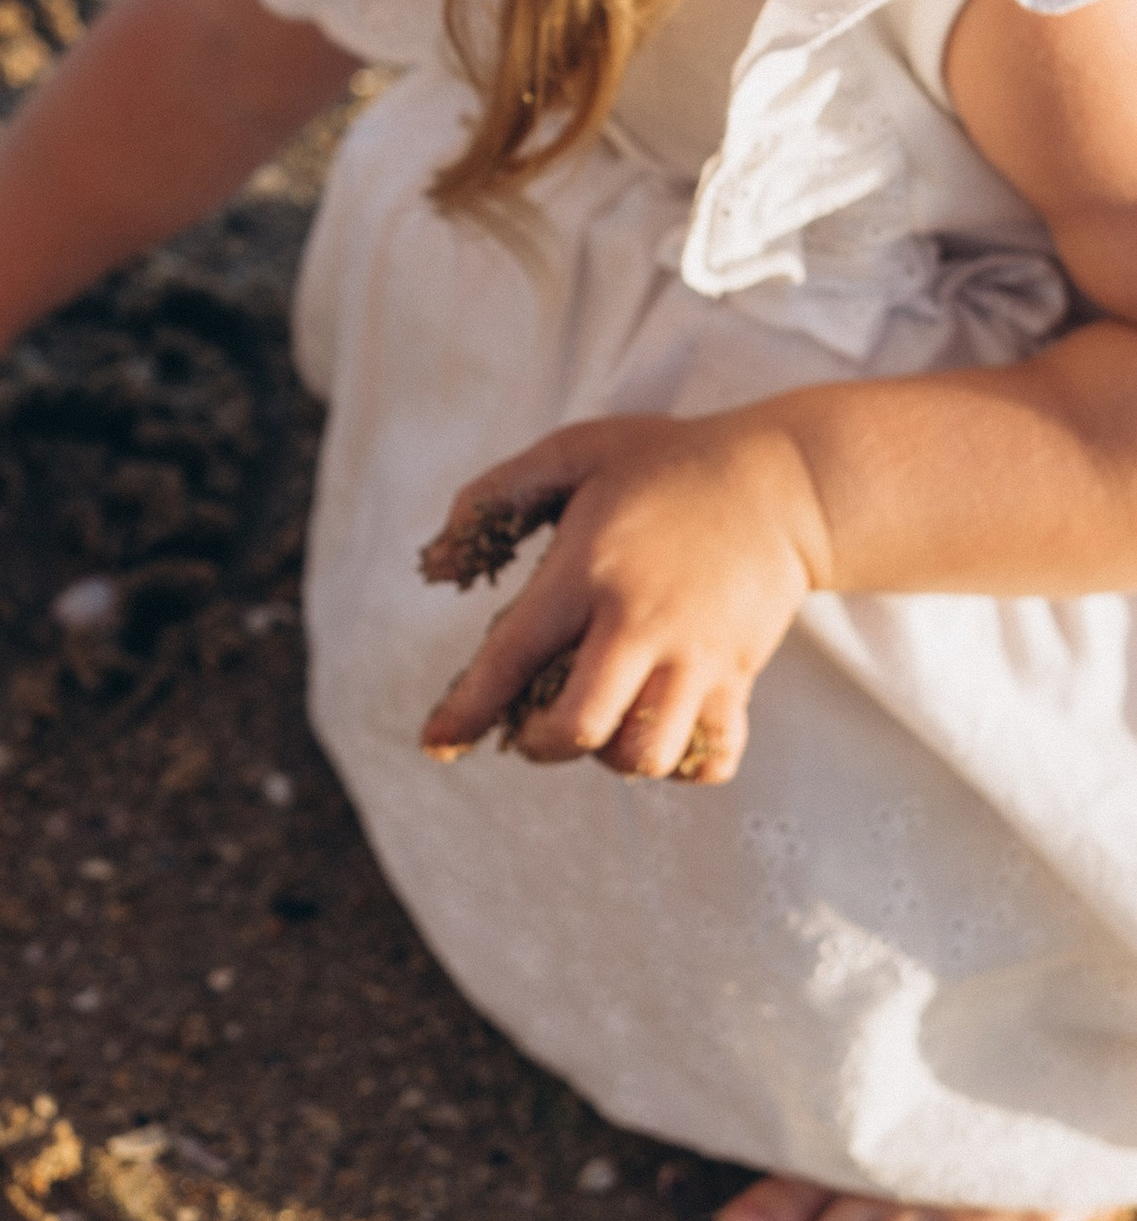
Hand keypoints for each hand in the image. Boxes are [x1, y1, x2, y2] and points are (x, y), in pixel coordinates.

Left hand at [417, 408, 832, 786]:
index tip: (436, 742)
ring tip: (601, 723)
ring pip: (645, 755)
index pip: (512, 656)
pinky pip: (709, 759)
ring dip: (609, 756)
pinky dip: (678, 767)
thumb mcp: (573, 453)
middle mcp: (641, 623)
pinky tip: (657, 733)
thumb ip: (494, 497)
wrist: (784, 481)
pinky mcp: (739, 677)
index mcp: (587, 570)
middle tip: (532, 725)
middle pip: (580, 727)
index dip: (467, 709)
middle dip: (540, 744)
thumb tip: (434, 565)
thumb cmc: (666, 463)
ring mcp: (697, 656)